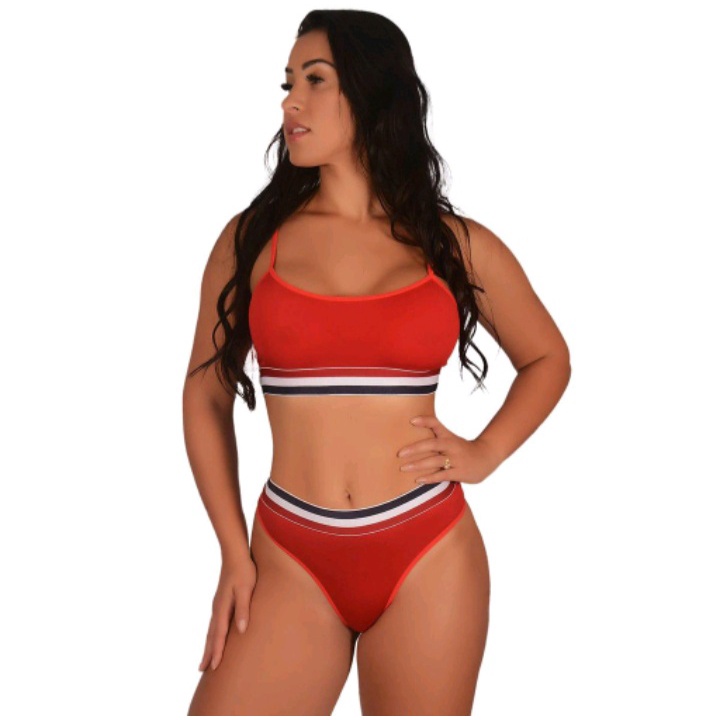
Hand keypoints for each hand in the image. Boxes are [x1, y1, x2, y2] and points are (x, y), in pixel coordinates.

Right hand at [198, 553, 256, 671]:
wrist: (235, 554)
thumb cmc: (244, 571)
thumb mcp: (246, 589)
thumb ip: (243, 609)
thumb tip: (241, 630)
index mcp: (222, 607)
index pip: (219, 634)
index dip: (217, 651)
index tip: (214, 667)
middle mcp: (217, 608)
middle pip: (211, 635)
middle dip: (207, 652)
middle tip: (202, 670)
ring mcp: (218, 604)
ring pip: (211, 630)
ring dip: (208, 645)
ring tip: (205, 659)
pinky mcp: (221, 601)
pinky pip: (215, 623)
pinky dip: (212, 635)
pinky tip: (215, 637)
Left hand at [397, 415, 503, 485]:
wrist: (486, 457)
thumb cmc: (462, 448)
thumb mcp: (450, 438)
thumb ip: (434, 436)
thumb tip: (412, 428)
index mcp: (448, 436)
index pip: (436, 424)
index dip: (424, 421)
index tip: (411, 420)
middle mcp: (451, 445)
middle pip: (431, 444)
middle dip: (414, 448)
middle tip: (399, 453)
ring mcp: (456, 459)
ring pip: (434, 461)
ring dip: (418, 465)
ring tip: (403, 467)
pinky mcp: (459, 472)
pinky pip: (442, 475)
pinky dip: (429, 478)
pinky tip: (417, 480)